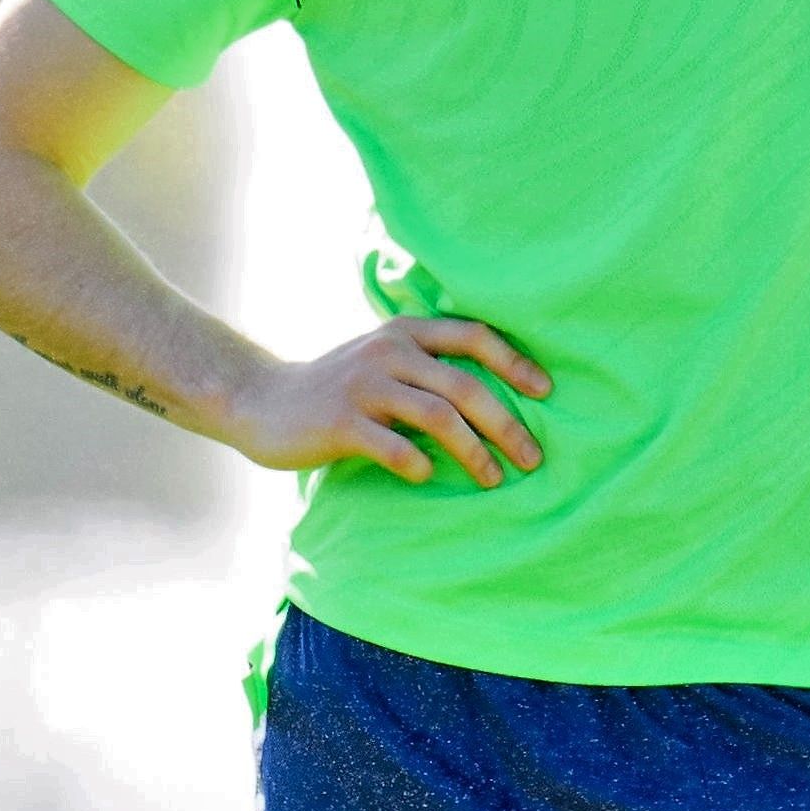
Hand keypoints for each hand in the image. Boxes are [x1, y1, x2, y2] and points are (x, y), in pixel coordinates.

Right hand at [216, 315, 548, 487]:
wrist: (263, 402)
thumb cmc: (338, 389)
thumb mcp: (382, 359)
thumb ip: (427, 365)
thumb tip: (500, 394)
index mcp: (404, 332)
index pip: (473, 335)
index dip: (514, 363)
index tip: (546, 392)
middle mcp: (387, 351)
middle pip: (465, 386)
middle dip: (508, 425)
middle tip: (533, 458)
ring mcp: (363, 385)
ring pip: (438, 416)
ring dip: (475, 451)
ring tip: (495, 478)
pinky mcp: (340, 422)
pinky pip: (394, 447)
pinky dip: (420, 464)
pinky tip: (429, 477)